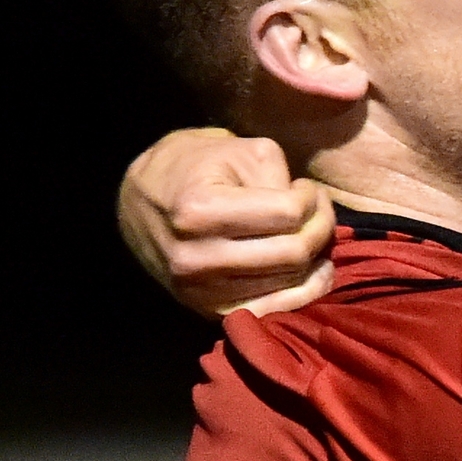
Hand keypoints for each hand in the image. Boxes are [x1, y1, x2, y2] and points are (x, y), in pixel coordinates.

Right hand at [119, 128, 333, 317]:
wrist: (140, 200)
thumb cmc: (194, 167)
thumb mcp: (235, 150)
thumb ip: (278, 176)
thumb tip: (310, 212)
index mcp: (198, 210)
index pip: (288, 214)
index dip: (311, 198)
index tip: (306, 188)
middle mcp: (194, 257)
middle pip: (294, 252)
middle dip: (321, 227)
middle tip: (317, 211)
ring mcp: (199, 290)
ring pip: (291, 282)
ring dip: (315, 256)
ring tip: (307, 233)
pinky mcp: (208, 310)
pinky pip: (275, 310)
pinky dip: (304, 292)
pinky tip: (311, 270)